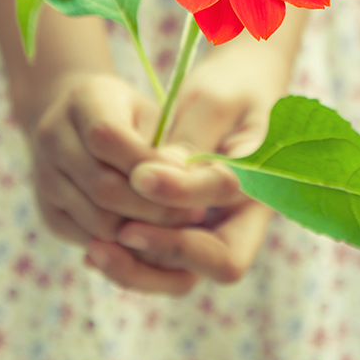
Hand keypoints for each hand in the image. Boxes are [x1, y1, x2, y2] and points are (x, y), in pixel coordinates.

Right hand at [27, 71, 205, 247]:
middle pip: (102, 187)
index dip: (149, 165)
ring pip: (96, 221)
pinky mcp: (47, 212)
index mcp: (83, 101)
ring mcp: (44, 178)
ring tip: (177, 228)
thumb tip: (187, 180)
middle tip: (194, 215)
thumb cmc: (127, 114)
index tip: (190, 180)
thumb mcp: (149, 112)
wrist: (72, 119)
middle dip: (153, 207)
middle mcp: (53, 139)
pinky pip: (87, 239)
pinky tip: (150, 235)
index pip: (108, 138)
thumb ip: (165, 143)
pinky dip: (121, 244)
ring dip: (141, 231)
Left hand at [83, 34, 292, 293]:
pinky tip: (95, 249)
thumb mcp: (213, 100)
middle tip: (123, 231)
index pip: (227, 198)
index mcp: (265, 177)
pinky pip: (163, 261)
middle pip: (220, 262)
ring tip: (97, 249)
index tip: (140, 175)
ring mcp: (218, 228)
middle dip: (169, 249)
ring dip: (142, 267)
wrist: (237, 89)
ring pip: (186, 273)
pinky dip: (132, 260)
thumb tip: (151, 179)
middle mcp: (246, 215)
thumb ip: (191, 139)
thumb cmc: (230, 86)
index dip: (183, 191)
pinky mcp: (189, 231)